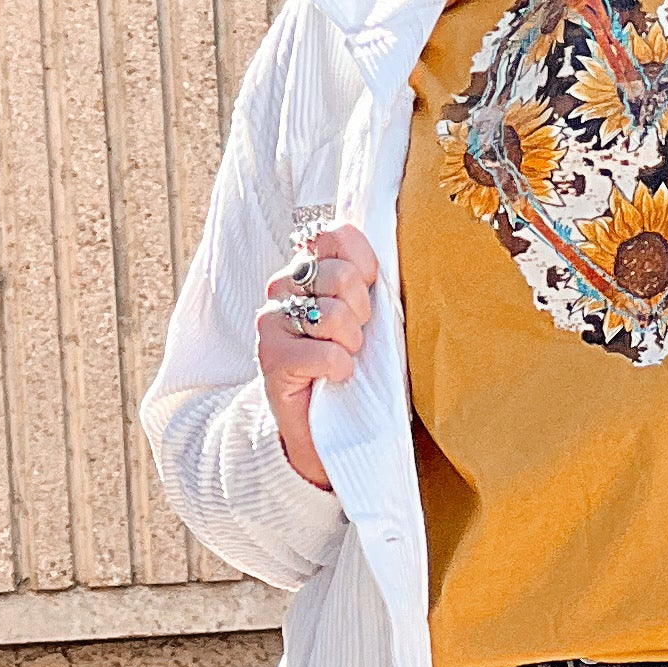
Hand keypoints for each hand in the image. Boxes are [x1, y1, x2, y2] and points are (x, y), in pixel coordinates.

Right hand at [256, 227, 378, 491]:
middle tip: (357, 338)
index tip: (369, 296)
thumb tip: (397, 257)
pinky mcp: (270, 357)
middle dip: (362, 312)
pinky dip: (340, 369)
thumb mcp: (372, 321)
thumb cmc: (357, 370)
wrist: (327, 431)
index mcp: (309, 269)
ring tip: (345, 358)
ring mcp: (271, 321)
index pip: (335, 235)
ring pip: (333, 314)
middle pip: (341, 275)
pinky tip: (334, 378)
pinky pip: (325, 353)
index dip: (364, 264)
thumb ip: (372, 285)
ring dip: (351, 344)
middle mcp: (283, 287)